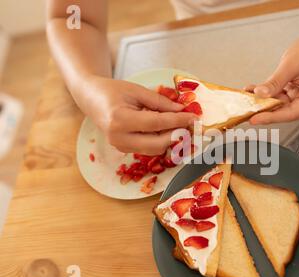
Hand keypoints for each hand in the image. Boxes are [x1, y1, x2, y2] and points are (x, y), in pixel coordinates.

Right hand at [75, 76, 196, 154]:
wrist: (91, 98)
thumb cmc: (113, 91)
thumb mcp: (137, 91)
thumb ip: (160, 102)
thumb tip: (182, 111)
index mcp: (120, 120)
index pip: (157, 124)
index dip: (178, 121)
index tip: (193, 117)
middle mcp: (119, 138)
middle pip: (157, 144)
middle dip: (176, 134)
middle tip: (189, 123)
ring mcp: (120, 146)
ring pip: (155, 149)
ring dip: (169, 138)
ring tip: (177, 124)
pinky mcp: (123, 150)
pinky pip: (148, 149)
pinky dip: (160, 140)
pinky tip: (165, 128)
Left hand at [247, 32, 298, 124]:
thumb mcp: (290, 65)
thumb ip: (275, 82)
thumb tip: (260, 94)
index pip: (291, 113)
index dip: (271, 117)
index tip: (255, 119)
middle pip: (284, 112)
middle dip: (265, 110)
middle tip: (247, 111)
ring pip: (279, 105)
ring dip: (263, 101)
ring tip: (247, 98)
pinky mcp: (294, 94)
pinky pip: (278, 97)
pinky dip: (266, 94)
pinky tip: (254, 91)